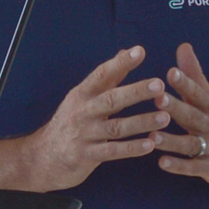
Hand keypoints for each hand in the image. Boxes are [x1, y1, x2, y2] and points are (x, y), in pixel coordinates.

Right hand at [13, 46, 167, 189]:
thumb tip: (125, 51)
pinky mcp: (87, 156)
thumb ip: (107, 77)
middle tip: (159, 85)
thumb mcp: (83, 97)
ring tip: (165, 117)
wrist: (43, 157)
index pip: (101, 74)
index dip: (120, 63)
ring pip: (116, 127)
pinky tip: (150, 144)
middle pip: (111, 100)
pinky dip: (132, 149)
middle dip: (135, 91)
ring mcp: (84, 135)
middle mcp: (82, 112)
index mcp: (82, 94)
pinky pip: (113, 152)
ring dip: (141, 122)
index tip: (139, 51)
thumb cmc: (69, 123)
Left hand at [157, 42, 208, 193]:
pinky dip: (179, 166)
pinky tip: (162, 163)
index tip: (171, 72)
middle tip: (158, 98)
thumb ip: (195, 76)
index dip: (186, 83)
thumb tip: (183, 47)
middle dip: (177, 108)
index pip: (199, 94)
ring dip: (172, 141)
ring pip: (190, 144)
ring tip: (152, 136)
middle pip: (193, 116)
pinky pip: (193, 168)